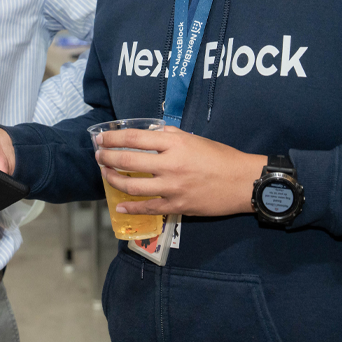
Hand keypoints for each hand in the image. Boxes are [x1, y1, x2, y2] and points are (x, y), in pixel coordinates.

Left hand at [95, 126, 265, 216]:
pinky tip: (119, 204)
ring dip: (114, 180)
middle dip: (107, 158)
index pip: (135, 138)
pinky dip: (131, 207)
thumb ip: (171, 137)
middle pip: (128, 161)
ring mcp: (172, 188)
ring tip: (105, 175)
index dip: (113, 138)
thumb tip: (151, 133)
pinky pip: (148, 207)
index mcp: (175, 144)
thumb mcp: (195, 139)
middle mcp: (170, 165)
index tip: (101, 138)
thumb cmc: (221, 157)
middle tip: (99, 156)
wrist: (242, 183)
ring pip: (133, 186)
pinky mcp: (177, 206)